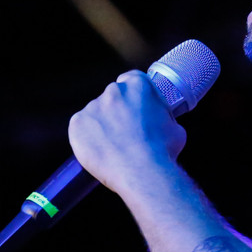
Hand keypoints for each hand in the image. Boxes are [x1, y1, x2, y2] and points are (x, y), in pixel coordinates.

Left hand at [68, 69, 186, 197]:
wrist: (142, 171)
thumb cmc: (162, 151)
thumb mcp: (174, 125)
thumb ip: (161, 115)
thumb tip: (157, 120)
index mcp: (138, 85)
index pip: (130, 80)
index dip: (132, 96)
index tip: (134, 109)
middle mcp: (114, 91)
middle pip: (112, 97)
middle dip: (117, 112)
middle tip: (125, 133)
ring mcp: (93, 107)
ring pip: (96, 114)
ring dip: (102, 126)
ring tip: (113, 147)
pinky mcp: (77, 123)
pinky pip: (80, 128)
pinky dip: (87, 138)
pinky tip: (100, 150)